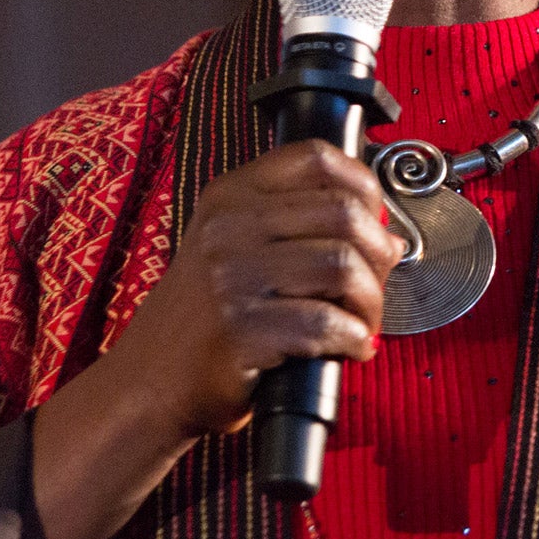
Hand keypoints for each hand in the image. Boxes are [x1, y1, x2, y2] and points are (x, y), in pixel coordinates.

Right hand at [100, 139, 402, 440]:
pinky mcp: (241, 330)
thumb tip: (388, 235)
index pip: (316, 158)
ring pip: (343, 266)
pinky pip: (325, 323)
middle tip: (378, 284)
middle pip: (343, 213)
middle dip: (379, 254)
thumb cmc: (204, 317)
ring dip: (371, 302)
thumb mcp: (234, 248)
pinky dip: (354, 339)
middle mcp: (229, 228)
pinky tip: (351, 348)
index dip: (365, 185)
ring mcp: (232, 279)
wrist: (150, 379)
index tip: (379, 219)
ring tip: (364, 322)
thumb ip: (300, 228)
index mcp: (230, 196)